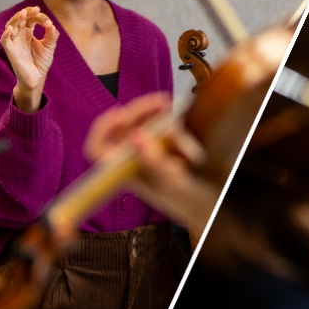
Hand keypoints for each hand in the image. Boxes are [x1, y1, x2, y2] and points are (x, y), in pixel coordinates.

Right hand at [3, 8, 56, 112]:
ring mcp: (14, 42)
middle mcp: (20, 35)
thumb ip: (51, 36)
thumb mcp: (49, 46)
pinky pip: (5, 40)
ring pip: (10, 26)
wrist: (37, 77)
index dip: (38, 17)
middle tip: (35, 10)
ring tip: (23, 13)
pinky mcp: (11, 51)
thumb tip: (51, 24)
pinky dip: (6, 34)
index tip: (48, 22)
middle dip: (26, 13)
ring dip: (16, 19)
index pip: (30, 19)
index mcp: (28, 33)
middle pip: (19, 19)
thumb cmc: (41, 62)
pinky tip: (11, 29)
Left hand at [84, 93, 212, 236]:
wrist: (210, 206)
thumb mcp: (174, 185)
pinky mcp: (162, 147)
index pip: (98, 148)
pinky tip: (175, 113)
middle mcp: (131, 161)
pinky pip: (156, 126)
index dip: (103, 128)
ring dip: (151, 112)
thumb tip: (137, 137)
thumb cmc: (190, 200)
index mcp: (125, 173)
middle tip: (160, 102)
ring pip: (138, 124)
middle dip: (137, 112)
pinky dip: (164, 117)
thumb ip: (156, 163)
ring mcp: (146, 153)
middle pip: (121, 129)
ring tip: (168, 105)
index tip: (121, 113)